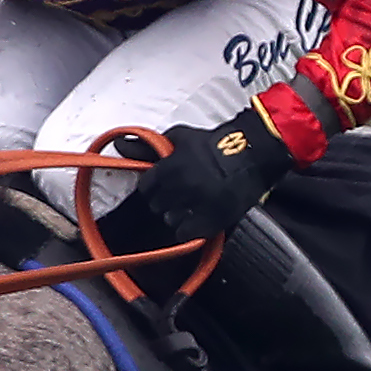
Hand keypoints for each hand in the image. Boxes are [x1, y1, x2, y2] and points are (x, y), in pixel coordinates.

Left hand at [98, 110, 293, 254]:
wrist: (251, 154)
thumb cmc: (213, 143)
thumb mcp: (178, 137)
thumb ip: (147, 145)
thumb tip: (118, 145)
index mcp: (170, 167)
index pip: (146, 188)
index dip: (153, 187)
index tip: (162, 186)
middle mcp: (181, 188)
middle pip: (156, 205)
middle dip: (164, 200)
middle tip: (178, 194)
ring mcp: (196, 206)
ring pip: (170, 219)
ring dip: (177, 214)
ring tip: (189, 205)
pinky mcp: (212, 220)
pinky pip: (186, 233)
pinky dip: (188, 228)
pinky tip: (196, 219)